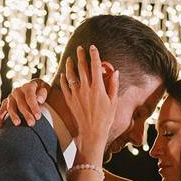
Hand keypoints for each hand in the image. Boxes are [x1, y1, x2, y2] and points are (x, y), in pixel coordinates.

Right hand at [0, 78, 48, 126]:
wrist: (34, 89)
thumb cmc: (41, 91)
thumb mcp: (45, 88)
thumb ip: (43, 93)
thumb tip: (39, 100)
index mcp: (28, 86)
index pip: (30, 96)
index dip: (33, 106)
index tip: (38, 116)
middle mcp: (18, 91)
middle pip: (21, 103)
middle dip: (26, 114)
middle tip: (31, 123)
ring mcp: (11, 97)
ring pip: (10, 107)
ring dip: (13, 116)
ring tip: (17, 124)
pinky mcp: (6, 103)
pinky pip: (2, 110)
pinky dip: (0, 117)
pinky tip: (0, 125)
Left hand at [61, 45, 117, 163]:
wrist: (92, 132)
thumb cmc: (106, 118)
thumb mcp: (113, 102)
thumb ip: (114, 85)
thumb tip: (115, 72)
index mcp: (98, 88)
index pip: (95, 66)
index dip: (94, 55)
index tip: (93, 48)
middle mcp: (86, 89)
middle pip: (82, 68)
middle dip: (81, 56)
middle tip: (79, 48)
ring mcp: (76, 95)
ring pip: (71, 75)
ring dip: (70, 65)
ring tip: (70, 59)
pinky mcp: (70, 101)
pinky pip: (65, 87)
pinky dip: (64, 79)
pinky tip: (64, 74)